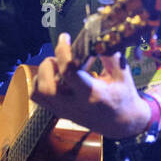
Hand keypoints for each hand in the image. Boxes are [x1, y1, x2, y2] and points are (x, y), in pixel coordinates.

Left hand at [31, 33, 150, 138]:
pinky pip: (39, 98)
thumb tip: (95, 37)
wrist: (121, 123)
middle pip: (46, 87)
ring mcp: (65, 111)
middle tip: (57, 58)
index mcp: (93, 94)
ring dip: (42, 75)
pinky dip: (41, 83)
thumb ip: (108, 55)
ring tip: (55, 67)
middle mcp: (75, 105)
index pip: (69, 72)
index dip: (63, 51)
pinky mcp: (60, 112)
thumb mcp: (122, 74)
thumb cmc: (123, 96)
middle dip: (47, 66)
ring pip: (38, 93)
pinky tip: (54, 77)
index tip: (65, 38)